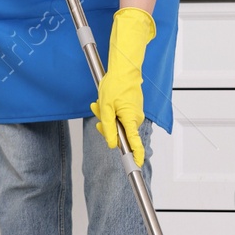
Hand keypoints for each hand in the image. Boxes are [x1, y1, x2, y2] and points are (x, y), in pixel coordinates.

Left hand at [90, 7, 155, 166]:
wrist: (124, 69)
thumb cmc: (115, 85)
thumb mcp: (106, 108)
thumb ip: (108, 128)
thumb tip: (112, 144)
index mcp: (131, 119)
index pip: (134, 143)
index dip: (135, 155)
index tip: (136, 166)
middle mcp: (136, 118)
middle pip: (120, 133)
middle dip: (106, 127)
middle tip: (97, 112)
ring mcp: (134, 113)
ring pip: (117, 123)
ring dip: (106, 117)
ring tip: (98, 104)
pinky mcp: (131, 108)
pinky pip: (119, 116)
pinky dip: (110, 111)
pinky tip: (104, 102)